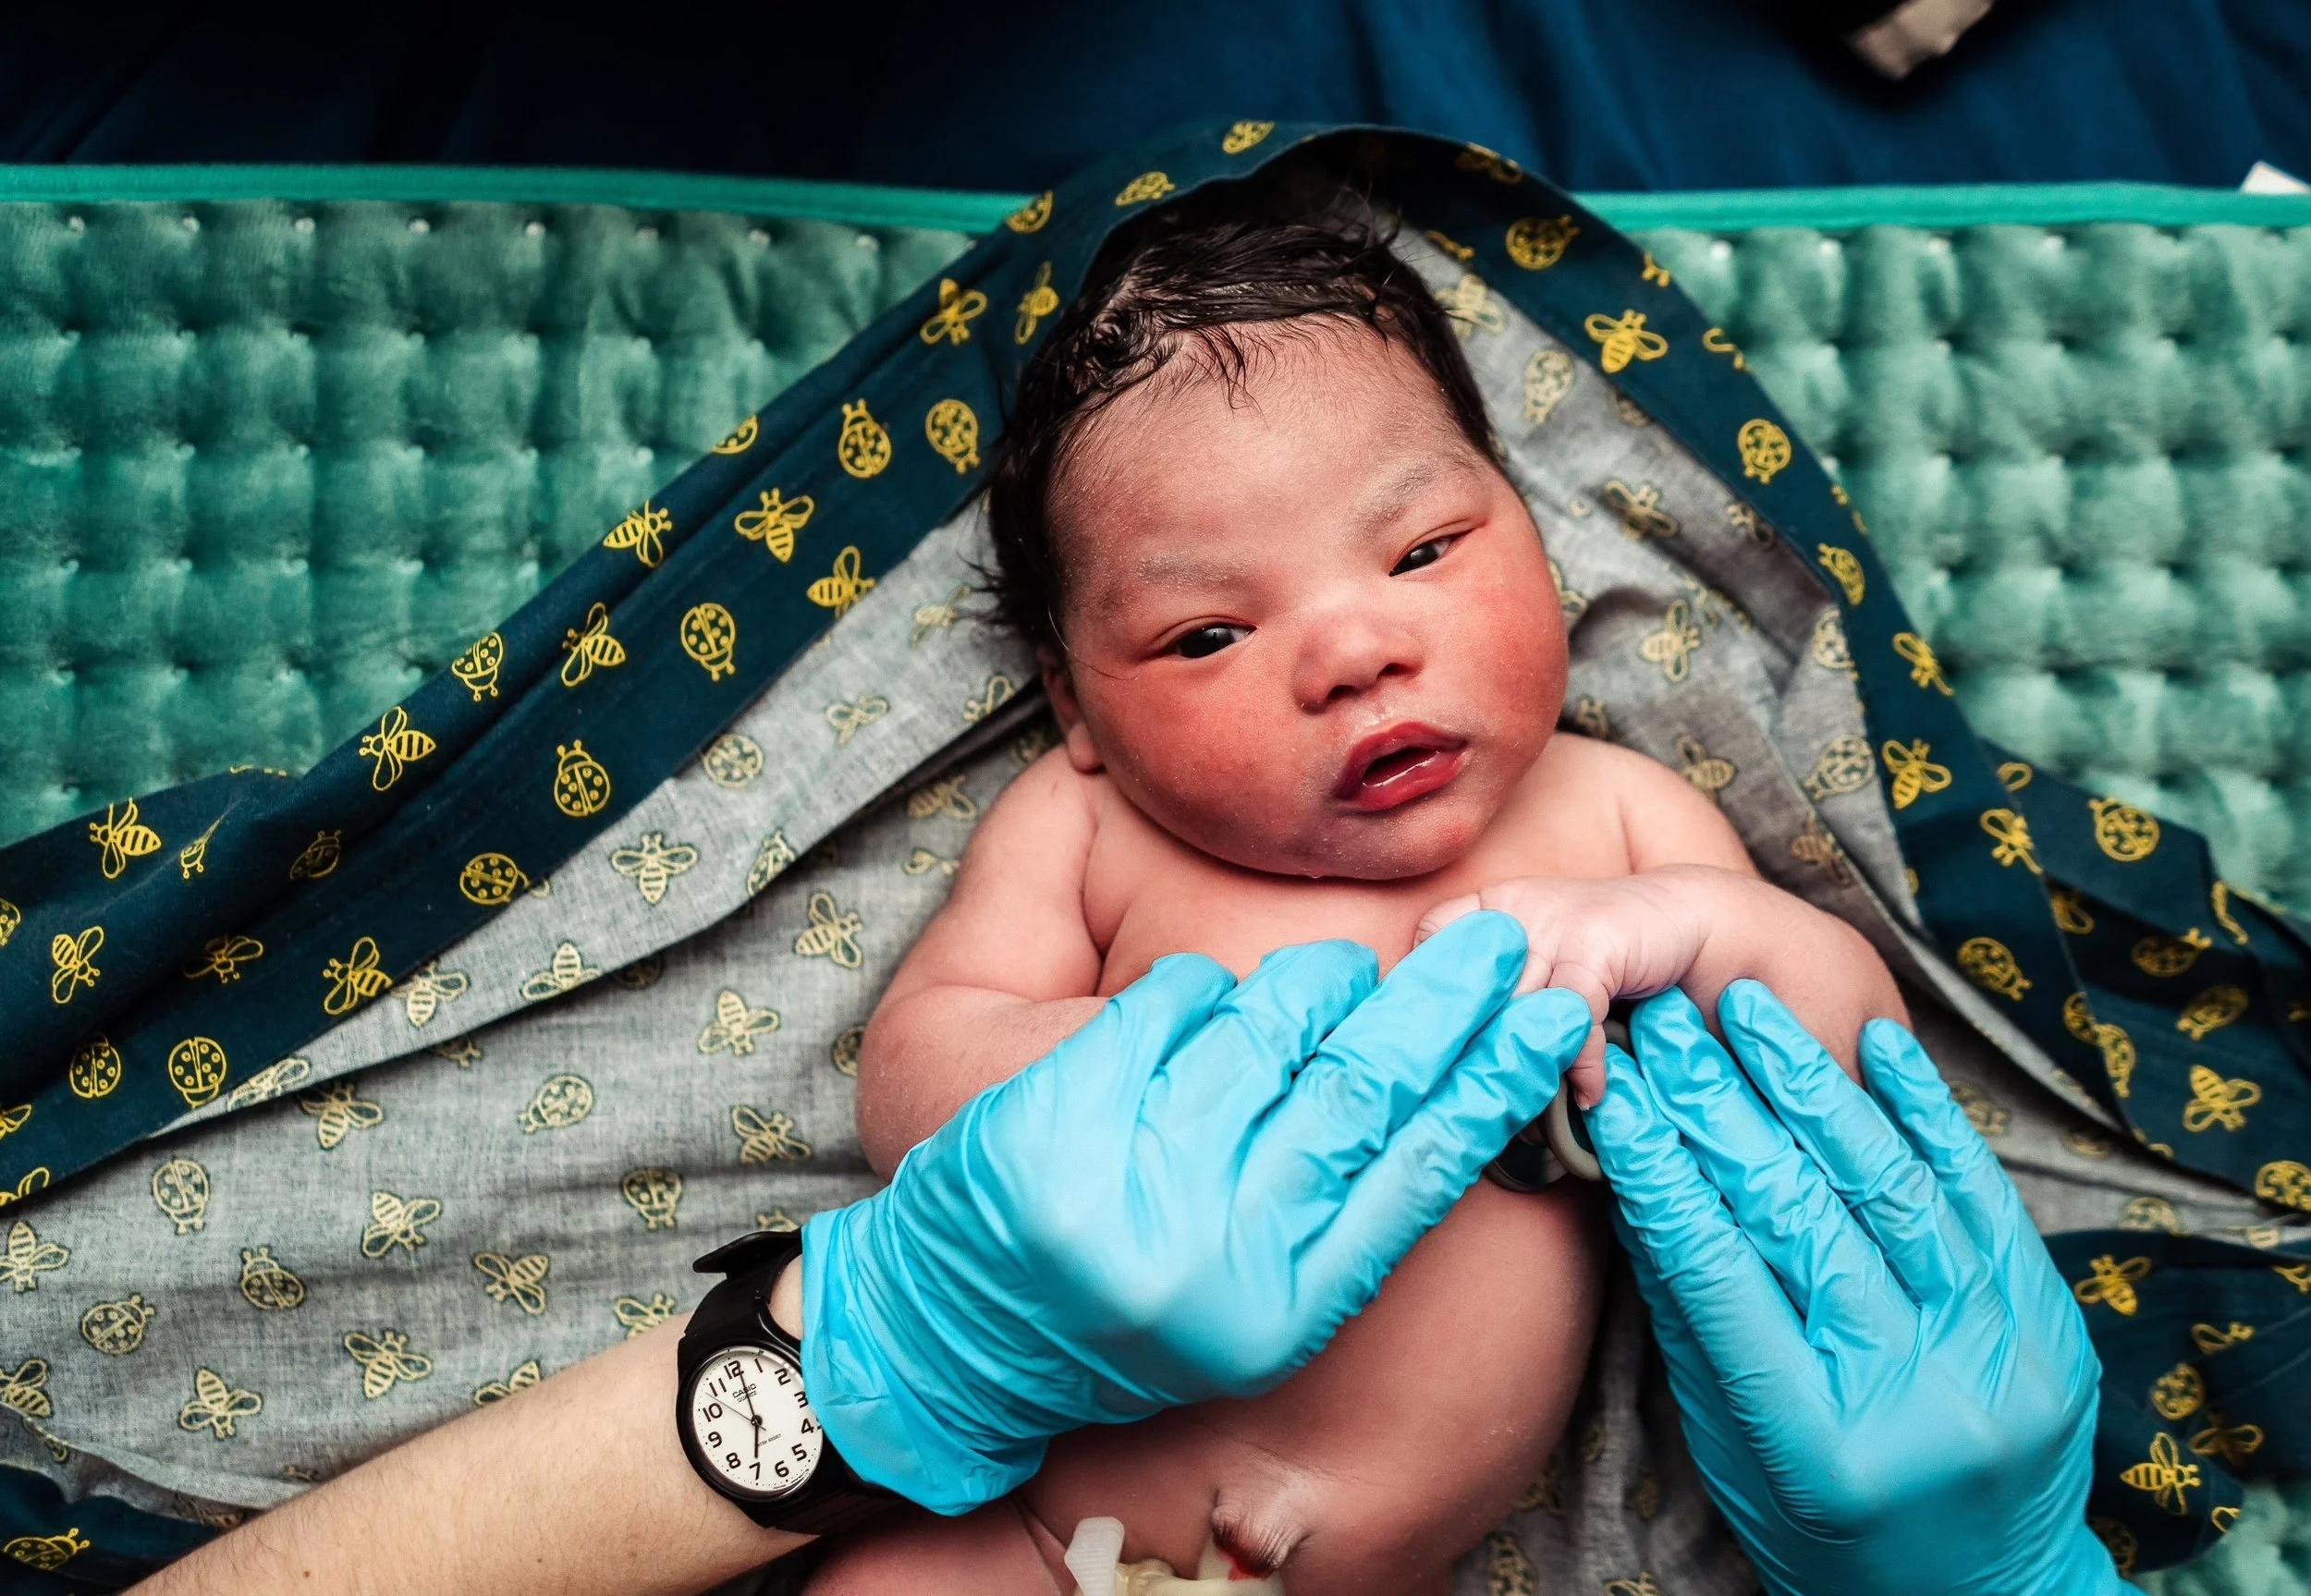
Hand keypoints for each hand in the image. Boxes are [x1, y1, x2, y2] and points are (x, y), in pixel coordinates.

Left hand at [800, 912, 1590, 1512]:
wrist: (959, 1343)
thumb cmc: (1130, 1311)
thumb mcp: (1259, 1303)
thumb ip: (1344, 1209)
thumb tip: (1447, 1087)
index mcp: (1283, 1307)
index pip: (1419, 1174)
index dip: (1495, 1085)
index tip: (1554, 1016)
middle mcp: (1215, 1256)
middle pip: (1360, 1092)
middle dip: (1439, 1005)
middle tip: (1495, 941)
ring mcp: (1129, 1186)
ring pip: (1264, 1030)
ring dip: (1311, 986)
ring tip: (1334, 976)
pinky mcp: (1053, 1123)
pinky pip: (1165, 1007)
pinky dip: (1197, 988)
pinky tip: (1207, 999)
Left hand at [1420, 868, 1712, 1100]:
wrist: (1688, 920)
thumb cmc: (1608, 957)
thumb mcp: (1540, 964)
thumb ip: (1503, 999)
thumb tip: (1458, 1069)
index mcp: (1490, 910)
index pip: (1431, 944)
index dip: (1424, 996)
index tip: (1429, 1048)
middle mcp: (1512, 911)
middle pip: (1469, 992)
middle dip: (1473, 1052)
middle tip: (1475, 1105)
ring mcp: (1551, 923)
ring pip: (1514, 1008)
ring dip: (1524, 1067)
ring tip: (1531, 1114)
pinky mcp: (1593, 944)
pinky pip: (1571, 1016)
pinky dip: (1582, 1065)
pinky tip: (1590, 1095)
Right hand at [1589, 981, 2121, 1595]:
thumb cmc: (1826, 1529)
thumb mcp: (1734, 1443)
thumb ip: (1694, 1315)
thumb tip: (1640, 1174)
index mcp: (1815, 1440)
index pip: (1716, 1272)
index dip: (1657, 1169)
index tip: (1611, 1092)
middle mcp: (1914, 1393)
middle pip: (1798, 1214)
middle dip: (1719, 1105)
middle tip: (1666, 1027)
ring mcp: (1996, 1354)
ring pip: (1889, 1185)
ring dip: (1809, 1083)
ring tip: (1748, 1008)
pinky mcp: (2048, 1324)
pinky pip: (1980, 1194)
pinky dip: (1924, 1112)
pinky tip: (1872, 1044)